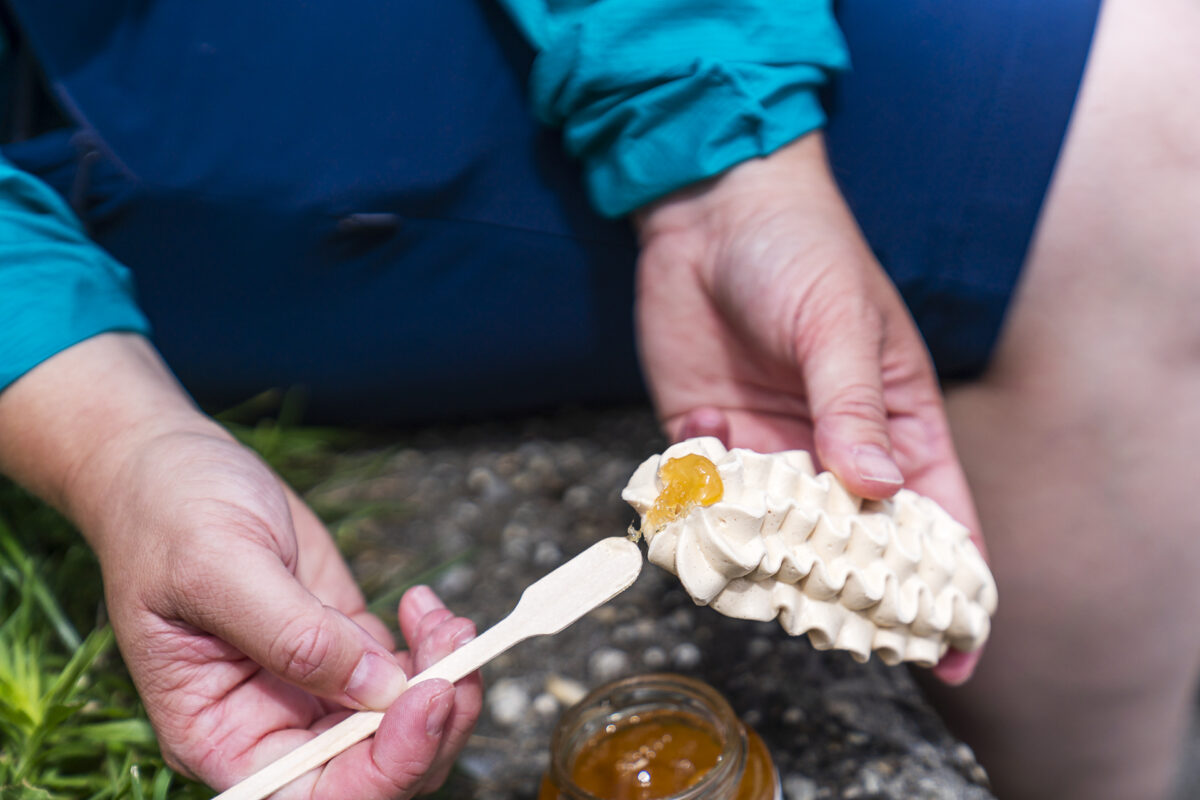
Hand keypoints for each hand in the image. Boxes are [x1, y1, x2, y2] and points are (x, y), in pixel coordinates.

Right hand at [0, 335, 480, 795]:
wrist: (171, 465)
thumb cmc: (170, 513)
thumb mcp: (221, 567)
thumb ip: (295, 636)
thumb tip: (380, 691)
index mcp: (220, 733)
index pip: (312, 794)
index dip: (380, 769)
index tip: (425, 701)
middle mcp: (270, 725)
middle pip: (372, 770)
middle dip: (430, 725)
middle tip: (457, 652)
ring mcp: (314, 687)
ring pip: (402, 726)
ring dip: (444, 682)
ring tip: (446, 620)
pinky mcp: (345, 647)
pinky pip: (407, 674)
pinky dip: (433, 648)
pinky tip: (426, 605)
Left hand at [634, 134, 983, 682]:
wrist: (708, 207)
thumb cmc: (800, 250)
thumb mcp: (839, 322)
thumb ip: (851, 405)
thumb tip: (877, 488)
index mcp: (894, 421)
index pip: (936, 514)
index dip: (951, 581)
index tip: (957, 647)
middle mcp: (834, 447)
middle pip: (853, 541)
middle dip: (850, 589)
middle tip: (841, 636)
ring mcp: (769, 447)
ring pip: (777, 533)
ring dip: (770, 564)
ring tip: (760, 589)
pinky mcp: (708, 437)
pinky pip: (709, 500)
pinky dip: (707, 520)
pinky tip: (700, 517)